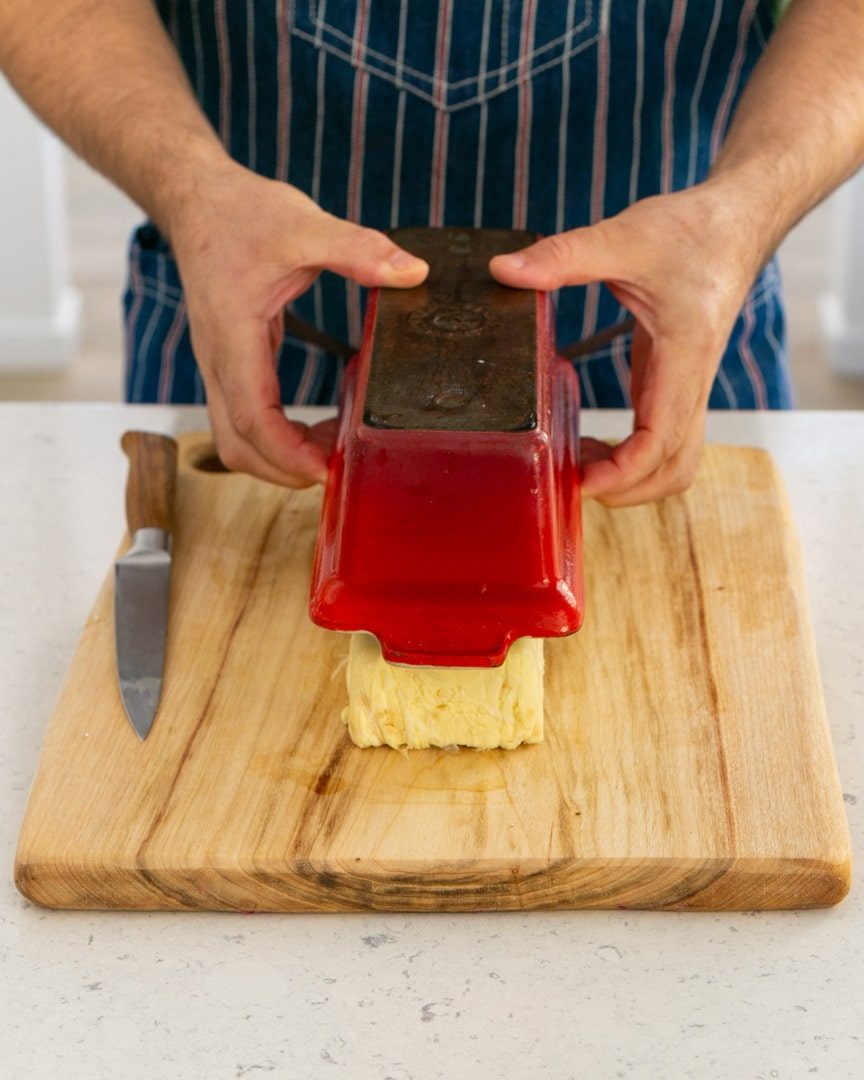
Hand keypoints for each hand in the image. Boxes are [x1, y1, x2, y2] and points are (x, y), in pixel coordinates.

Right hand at [166, 163, 428, 486]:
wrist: (196, 200)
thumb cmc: (240, 213)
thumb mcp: (304, 225)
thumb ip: (358, 249)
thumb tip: (412, 272)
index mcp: (233, 335)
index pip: (252, 418)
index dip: (289, 454)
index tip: (330, 469)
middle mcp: (218, 361)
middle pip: (238, 446)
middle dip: (285, 470)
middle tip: (340, 469)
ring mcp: (220, 366)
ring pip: (236, 439)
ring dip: (279, 457)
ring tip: (333, 450)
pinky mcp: (230, 364)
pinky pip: (246, 418)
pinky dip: (278, 436)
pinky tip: (319, 425)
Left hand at [489, 182, 766, 505]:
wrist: (736, 222)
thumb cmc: (691, 231)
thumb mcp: (624, 237)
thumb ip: (564, 256)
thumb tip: (504, 271)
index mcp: (685, 354)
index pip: (661, 439)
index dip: (622, 472)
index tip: (579, 481)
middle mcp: (693, 381)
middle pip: (674, 469)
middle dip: (627, 490)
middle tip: (570, 483)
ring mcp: (688, 387)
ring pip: (676, 462)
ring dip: (634, 479)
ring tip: (578, 467)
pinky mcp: (677, 384)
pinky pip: (663, 440)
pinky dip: (633, 458)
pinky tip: (592, 445)